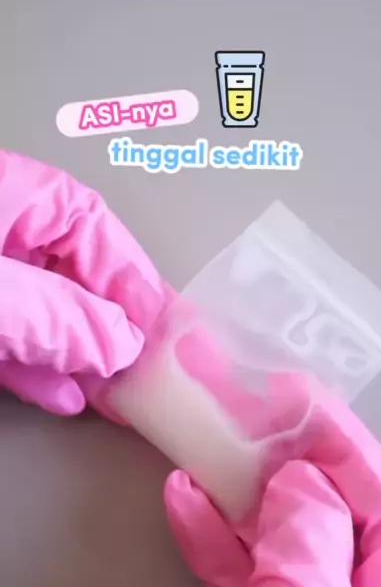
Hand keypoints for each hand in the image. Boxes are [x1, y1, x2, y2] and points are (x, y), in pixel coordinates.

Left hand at [0, 149, 166, 414]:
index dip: (130, 272)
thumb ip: (55, 315)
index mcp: (5, 190)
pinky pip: (4, 335)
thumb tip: (121, 343)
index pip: (88, 220)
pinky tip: (62, 396)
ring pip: (38, 307)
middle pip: (69, 267)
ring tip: (113, 391)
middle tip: (146, 363)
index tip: (159, 322)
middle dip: (108, 320)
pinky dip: (33, 367)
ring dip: (77, 352)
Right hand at [165, 395, 380, 586]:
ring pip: (288, 558)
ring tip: (214, 452)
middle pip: (341, 533)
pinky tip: (189, 506)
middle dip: (296, 475)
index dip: (354, 459)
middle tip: (257, 418)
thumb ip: (312, 544)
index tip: (310, 408)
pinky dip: (218, 549)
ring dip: (247, 504)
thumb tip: (304, 482)